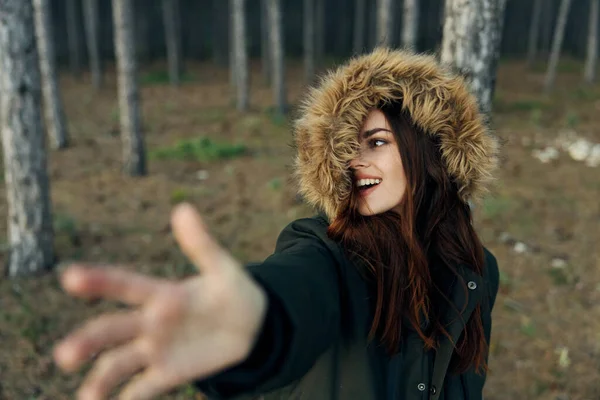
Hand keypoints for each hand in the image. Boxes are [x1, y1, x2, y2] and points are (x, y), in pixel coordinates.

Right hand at [53, 203, 267, 399]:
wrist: (251, 324)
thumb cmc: (232, 290)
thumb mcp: (222, 268)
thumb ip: (202, 244)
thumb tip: (183, 209)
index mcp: (162, 294)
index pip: (125, 285)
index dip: (99, 281)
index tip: (71, 277)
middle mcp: (151, 322)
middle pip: (113, 330)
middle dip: (88, 341)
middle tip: (65, 354)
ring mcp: (157, 349)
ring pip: (120, 363)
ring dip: (101, 378)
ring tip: (89, 397)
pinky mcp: (169, 372)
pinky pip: (143, 388)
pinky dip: (127, 399)